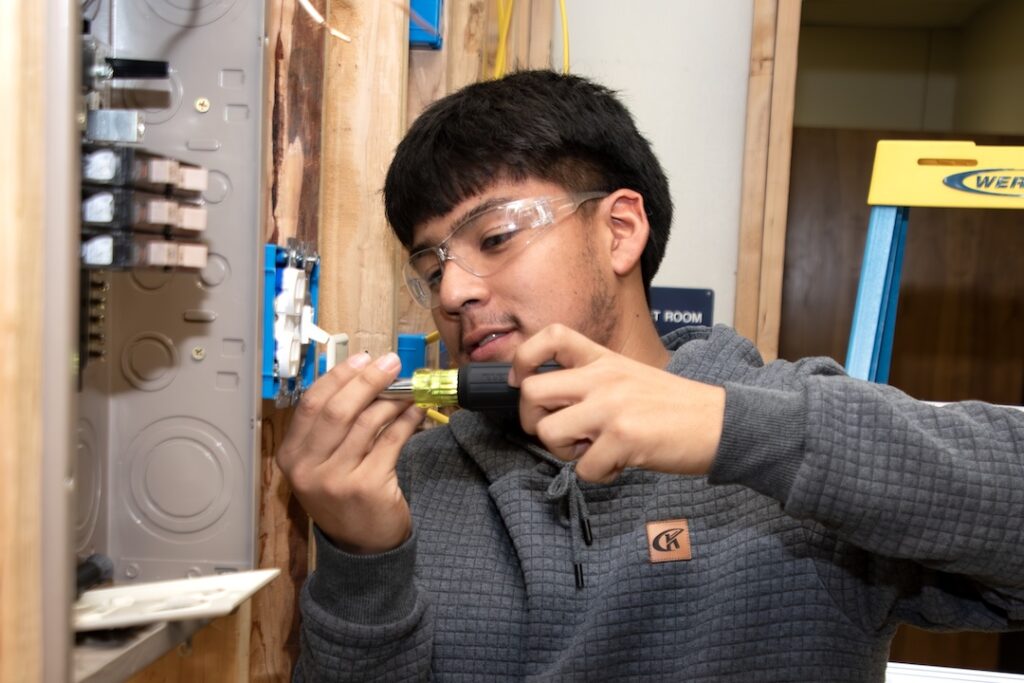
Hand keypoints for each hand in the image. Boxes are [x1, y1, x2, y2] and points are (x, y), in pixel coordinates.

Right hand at [276, 352, 423, 553]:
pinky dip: (406, 421)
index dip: (339, 376)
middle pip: (338, 408)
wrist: (362, 550)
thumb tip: (364, 375)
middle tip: (392, 362)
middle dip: (368, 380)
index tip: (363, 359)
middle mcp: (307, 469)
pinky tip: (416, 411)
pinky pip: (391, 441)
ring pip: (367, 422)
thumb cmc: (345, 498)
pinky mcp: (366, 487)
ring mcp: (336, 480)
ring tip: (409, 389)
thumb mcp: (325, 463)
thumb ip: (334, 426)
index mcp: (291, 457)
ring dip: (392, 400)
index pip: (311, 403)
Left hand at [509, 324, 724, 482]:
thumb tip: (552, 408)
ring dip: (565, 453)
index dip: (523, 360)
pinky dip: (598, 475)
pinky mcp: (623, 438)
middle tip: (559, 433)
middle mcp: (602, 378)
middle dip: (532, 422)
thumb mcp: (630, 376)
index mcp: (603, 360)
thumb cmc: (674, 407)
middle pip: (531, 392)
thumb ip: (592, 382)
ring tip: (594, 451)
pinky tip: (620, 464)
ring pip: (549, 433)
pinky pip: (583, 469)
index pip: (550, 336)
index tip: (522, 383)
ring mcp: (611, 407)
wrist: (720, 423)